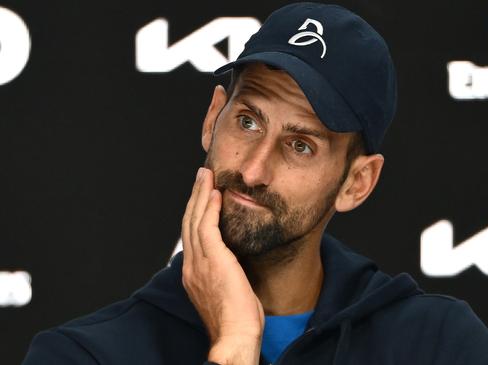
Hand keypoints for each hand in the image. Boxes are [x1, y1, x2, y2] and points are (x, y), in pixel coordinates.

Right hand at [181, 167, 264, 364]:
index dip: (196, 214)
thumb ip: (225, 275)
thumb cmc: (236, 322)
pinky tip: (215, 193)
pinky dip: (209, 208)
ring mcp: (199, 263)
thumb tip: (233, 266)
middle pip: (189, 223)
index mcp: (193, 275)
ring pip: (196, 220)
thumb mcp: (227, 293)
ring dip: (201, 195)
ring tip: (206, 176)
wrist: (235, 336)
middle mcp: (192, 266)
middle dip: (195, 197)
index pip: (192, 236)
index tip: (202, 197)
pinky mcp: (212, 260)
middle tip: (201, 176)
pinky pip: (207, 227)